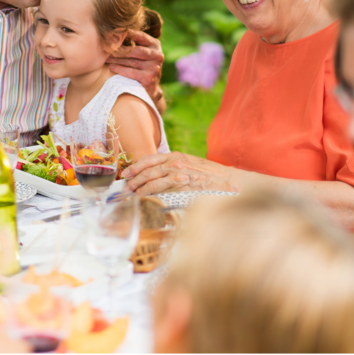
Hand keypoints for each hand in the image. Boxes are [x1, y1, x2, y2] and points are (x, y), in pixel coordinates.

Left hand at [107, 29, 163, 98]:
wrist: (149, 88)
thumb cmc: (141, 65)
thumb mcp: (141, 52)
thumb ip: (133, 42)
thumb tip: (114, 31)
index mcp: (155, 45)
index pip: (140, 36)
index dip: (127, 33)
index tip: (113, 31)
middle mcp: (157, 55)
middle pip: (135, 50)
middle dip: (119, 49)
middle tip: (106, 48)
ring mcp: (154, 68)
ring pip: (131, 61)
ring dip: (116, 59)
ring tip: (106, 58)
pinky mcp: (149, 78)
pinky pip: (131, 72)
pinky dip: (119, 69)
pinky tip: (111, 67)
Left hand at [122, 151, 238, 195]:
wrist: (228, 181)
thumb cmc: (210, 176)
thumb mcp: (190, 166)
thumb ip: (175, 169)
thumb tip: (159, 178)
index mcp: (175, 156)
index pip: (149, 159)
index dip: (135, 167)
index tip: (127, 174)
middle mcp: (174, 162)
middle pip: (146, 169)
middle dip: (133, 179)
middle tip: (125, 187)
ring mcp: (177, 172)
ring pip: (150, 179)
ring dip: (137, 187)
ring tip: (130, 194)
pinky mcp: (181, 183)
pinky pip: (159, 188)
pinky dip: (147, 193)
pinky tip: (141, 198)